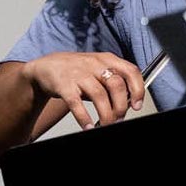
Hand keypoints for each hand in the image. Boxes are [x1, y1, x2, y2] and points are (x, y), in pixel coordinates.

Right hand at [24, 51, 147, 128]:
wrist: (47, 67)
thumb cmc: (76, 70)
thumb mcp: (98, 70)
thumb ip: (113, 83)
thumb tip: (129, 104)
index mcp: (107, 59)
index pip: (131, 71)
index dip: (138, 89)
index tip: (137, 105)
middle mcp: (94, 64)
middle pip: (116, 85)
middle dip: (121, 106)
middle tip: (119, 119)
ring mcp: (79, 74)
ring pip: (99, 95)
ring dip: (106, 114)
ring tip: (107, 124)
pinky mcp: (64, 85)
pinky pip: (76, 103)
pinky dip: (84, 117)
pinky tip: (88, 126)